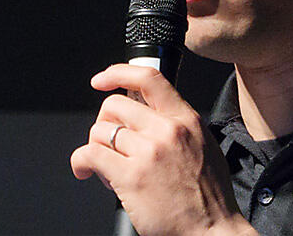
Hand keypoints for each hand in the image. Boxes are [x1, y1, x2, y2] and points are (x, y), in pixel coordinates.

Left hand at [69, 64, 254, 235]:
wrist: (212, 232)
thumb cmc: (209, 198)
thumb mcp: (204, 147)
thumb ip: (177, 126)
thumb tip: (146, 114)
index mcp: (186, 120)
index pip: (149, 78)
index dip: (118, 73)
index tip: (102, 80)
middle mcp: (167, 130)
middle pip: (114, 106)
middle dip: (105, 124)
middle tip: (109, 144)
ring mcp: (148, 152)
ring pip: (100, 131)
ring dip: (96, 148)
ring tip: (107, 167)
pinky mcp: (131, 176)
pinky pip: (90, 154)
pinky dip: (80, 162)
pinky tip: (84, 170)